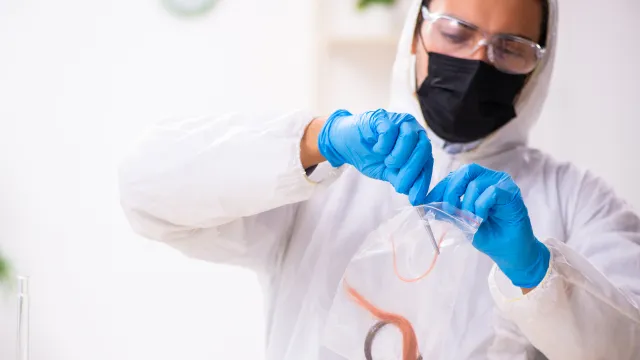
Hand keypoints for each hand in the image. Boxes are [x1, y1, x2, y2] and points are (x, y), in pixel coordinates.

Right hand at [318, 109, 432, 204]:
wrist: (346, 144)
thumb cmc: (369, 156)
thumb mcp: (387, 173)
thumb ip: (402, 179)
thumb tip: (416, 196)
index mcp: (417, 144)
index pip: (427, 162)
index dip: (422, 181)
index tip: (416, 199)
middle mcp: (413, 130)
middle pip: (423, 148)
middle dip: (412, 170)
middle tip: (399, 185)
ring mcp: (398, 121)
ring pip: (409, 137)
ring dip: (399, 156)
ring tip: (387, 163)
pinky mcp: (382, 117)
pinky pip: (390, 131)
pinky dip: (384, 145)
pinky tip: (377, 150)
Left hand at [425, 163, 549, 287]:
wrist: (509, 252)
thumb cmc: (488, 235)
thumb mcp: (463, 222)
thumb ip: (450, 211)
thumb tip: (427, 205)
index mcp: (476, 182)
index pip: (455, 176)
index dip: (440, 188)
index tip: (426, 202)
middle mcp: (490, 178)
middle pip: (465, 172)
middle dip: (451, 192)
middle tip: (448, 210)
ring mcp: (502, 183)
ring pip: (476, 184)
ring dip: (468, 205)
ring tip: (471, 221)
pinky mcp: (512, 192)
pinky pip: (492, 192)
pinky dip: (481, 207)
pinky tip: (482, 219)